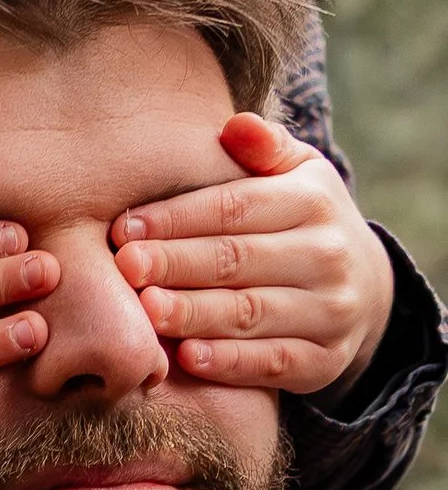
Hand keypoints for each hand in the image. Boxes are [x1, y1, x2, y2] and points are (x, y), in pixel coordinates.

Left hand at [112, 116, 396, 395]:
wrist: (365, 288)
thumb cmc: (302, 223)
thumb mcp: (297, 175)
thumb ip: (265, 150)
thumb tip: (235, 126)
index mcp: (314, 201)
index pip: (236, 207)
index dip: (178, 218)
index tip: (124, 228)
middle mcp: (327, 255)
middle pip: (239, 259)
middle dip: (177, 263)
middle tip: (125, 268)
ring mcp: (330, 311)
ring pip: (251, 313)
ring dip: (194, 314)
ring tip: (146, 313)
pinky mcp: (324, 361)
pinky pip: (272, 364)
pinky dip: (229, 362)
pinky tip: (187, 357)